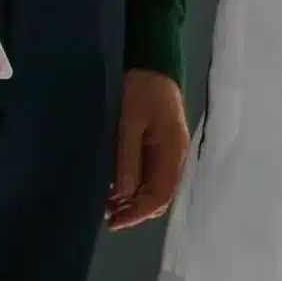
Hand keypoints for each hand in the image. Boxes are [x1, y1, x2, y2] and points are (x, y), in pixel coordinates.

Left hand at [108, 69, 188, 230]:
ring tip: (106, 203)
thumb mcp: (129, 121)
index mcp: (173, 150)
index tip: (113, 221)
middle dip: (135, 210)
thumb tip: (122, 195)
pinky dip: (134, 185)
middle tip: (106, 215)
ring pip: (155, 187)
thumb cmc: (141, 88)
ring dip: (133, 199)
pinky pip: (150, 174)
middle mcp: (175, 155)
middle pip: (160, 196)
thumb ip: (127, 158)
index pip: (161, 195)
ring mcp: (169, 149)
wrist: (152, 59)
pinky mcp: (160, 143)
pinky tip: (114, 185)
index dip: (138, 213)